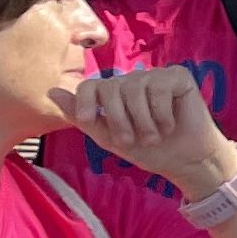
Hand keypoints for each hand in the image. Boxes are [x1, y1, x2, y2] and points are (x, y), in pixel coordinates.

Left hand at [55, 66, 236, 195]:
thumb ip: (83, 117)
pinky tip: (170, 124)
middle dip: (119, 120)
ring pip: (134, 89)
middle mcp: (133, 80)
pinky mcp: (178, 76)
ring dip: (143, 121)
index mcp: (114, 93)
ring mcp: (156, 76)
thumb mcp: (109, 138)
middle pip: (111, 87)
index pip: (91, 85)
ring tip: (154, 136)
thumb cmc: (149, 151)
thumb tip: (51, 91)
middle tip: (132, 140)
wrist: (185, 161)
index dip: (85, 101)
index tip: (89, 120)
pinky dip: (161, 113)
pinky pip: (159, 88)